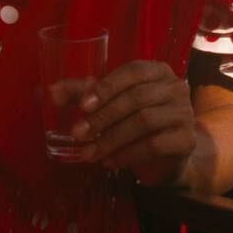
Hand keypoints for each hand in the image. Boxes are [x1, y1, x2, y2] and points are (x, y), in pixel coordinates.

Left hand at [70, 60, 195, 184]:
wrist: (166, 154)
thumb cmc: (134, 120)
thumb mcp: (108, 102)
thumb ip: (81, 94)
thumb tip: (46, 92)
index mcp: (156, 70)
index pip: (132, 71)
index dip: (107, 86)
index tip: (82, 106)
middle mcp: (174, 86)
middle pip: (137, 97)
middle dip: (103, 117)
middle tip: (78, 134)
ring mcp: (184, 113)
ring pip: (145, 121)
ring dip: (112, 138)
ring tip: (89, 153)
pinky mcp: (186, 140)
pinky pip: (155, 145)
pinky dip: (128, 155)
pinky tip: (110, 162)